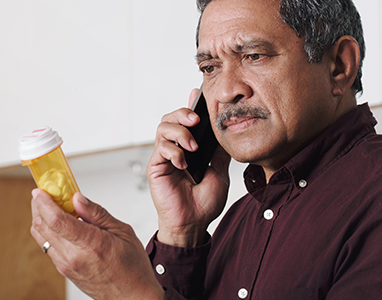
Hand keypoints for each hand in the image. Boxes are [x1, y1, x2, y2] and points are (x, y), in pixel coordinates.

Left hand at [30, 189, 164, 299]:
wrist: (132, 296)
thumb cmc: (132, 267)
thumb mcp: (122, 232)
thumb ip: (97, 213)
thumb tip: (78, 198)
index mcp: (90, 244)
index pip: (57, 220)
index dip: (44, 202)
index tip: (40, 190)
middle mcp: (73, 257)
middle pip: (43, 226)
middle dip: (38, 206)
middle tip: (44, 192)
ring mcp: (66, 266)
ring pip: (41, 237)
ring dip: (40, 218)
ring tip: (50, 205)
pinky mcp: (64, 270)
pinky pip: (48, 247)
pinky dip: (48, 231)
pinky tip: (58, 223)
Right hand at [146, 88, 230, 247]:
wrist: (194, 223)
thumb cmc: (204, 202)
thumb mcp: (220, 171)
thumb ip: (219, 151)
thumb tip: (226, 130)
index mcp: (189, 147)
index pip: (187, 120)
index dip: (190, 105)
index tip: (198, 94)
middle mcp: (175, 148)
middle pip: (170, 118)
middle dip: (183, 112)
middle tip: (196, 119)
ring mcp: (164, 157)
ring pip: (162, 128)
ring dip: (179, 132)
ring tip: (192, 146)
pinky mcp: (155, 167)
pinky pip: (160, 148)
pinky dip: (173, 151)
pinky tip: (183, 162)